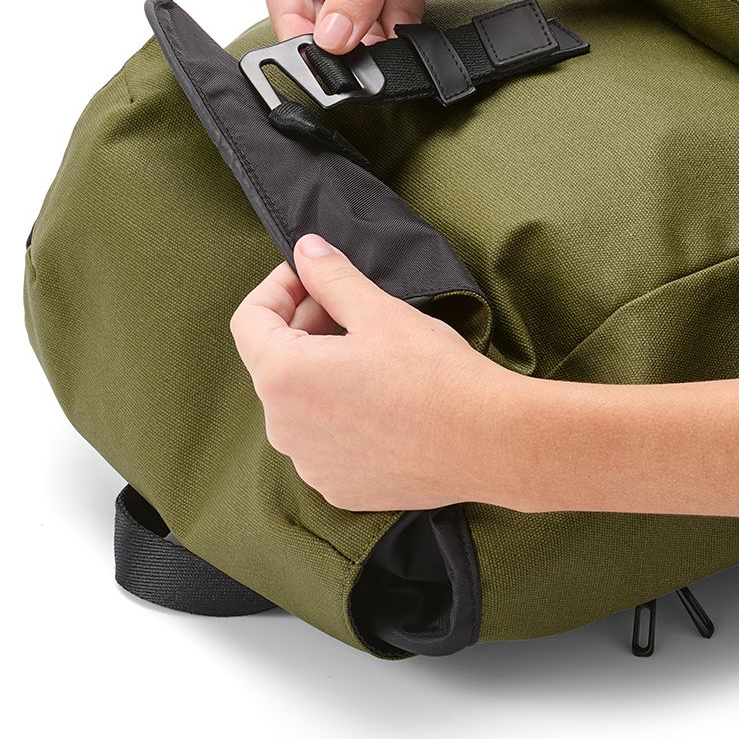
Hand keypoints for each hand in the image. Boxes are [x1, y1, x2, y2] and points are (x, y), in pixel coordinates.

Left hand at [229, 234, 521, 511]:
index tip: (311, 277)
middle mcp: (283, 428)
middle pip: (273, 362)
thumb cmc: (435, 375)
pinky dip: (339, 413)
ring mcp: (310, 464)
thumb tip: (305, 251)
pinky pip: (323, 441)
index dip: (277, 288)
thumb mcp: (379, 312)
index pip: (249, 320)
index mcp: (283, 378)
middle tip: (349, 307)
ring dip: (321, 371)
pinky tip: (380, 399)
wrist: (488, 443)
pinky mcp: (339, 487)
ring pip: (299, 403)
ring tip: (370, 354)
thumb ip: (331, 278)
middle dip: (303, 326)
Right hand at [262, 0, 533, 51]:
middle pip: (314, 3)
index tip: (307, 52)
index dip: (291, 17)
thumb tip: (331, 36)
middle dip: (330, 34)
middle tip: (342, 62)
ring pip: (350, 18)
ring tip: (372, 58)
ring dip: (362, 40)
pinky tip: (399, 42)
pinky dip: (392, 36)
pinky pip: (385, 21)